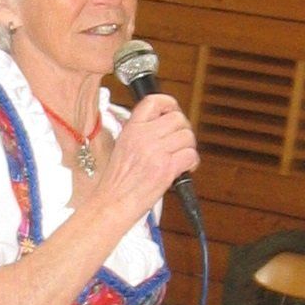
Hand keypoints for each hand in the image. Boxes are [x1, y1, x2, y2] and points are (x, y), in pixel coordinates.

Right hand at [100, 94, 197, 219]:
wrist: (112, 203)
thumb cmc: (116, 182)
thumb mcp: (122, 147)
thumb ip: (140, 134)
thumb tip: (163, 128)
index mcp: (131, 129)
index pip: (154, 101)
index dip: (169, 104)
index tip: (173, 112)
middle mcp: (143, 136)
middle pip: (178, 118)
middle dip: (184, 130)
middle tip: (180, 142)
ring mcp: (155, 152)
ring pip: (187, 136)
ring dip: (189, 147)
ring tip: (181, 157)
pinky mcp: (166, 168)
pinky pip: (190, 154)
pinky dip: (192, 162)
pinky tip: (184, 169)